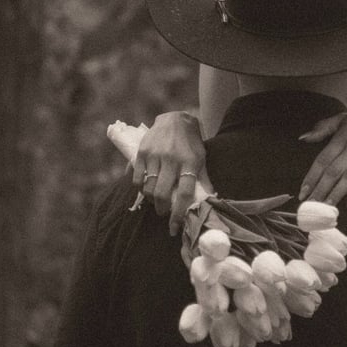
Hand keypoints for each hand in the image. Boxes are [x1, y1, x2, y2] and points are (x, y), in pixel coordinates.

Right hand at [132, 112, 212, 233]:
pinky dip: (140, 189)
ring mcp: (155, 155)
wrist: (175, 119)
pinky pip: (137, 178)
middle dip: (161, 210)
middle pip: (162, 194)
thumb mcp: (200, 159)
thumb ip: (202, 180)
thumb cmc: (191, 144)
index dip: (179, 213)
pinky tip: (145, 189)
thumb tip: (208, 202)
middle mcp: (172, 159)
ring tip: (155, 200)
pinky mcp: (142, 152)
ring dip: (150, 200)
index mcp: (190, 162)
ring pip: (148, 188)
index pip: (184, 193)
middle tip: (163, 212)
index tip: (174, 227)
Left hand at [298, 107, 346, 206]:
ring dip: (337, 194)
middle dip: (320, 190)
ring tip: (327, 207)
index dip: (311, 178)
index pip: (322, 160)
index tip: (302, 193)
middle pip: (333, 172)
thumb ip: (323, 127)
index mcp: (342, 137)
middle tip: (311, 206)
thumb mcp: (345, 119)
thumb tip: (303, 138)